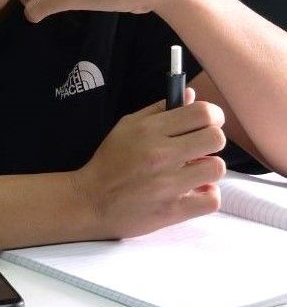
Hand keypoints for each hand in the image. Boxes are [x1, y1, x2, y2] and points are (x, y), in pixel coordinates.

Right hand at [72, 88, 226, 238]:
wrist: (90, 201)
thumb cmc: (110, 162)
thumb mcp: (127, 126)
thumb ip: (160, 109)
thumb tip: (191, 95)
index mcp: (150, 131)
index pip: (201, 113)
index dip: (213, 116)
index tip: (209, 122)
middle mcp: (160, 155)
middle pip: (215, 138)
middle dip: (212, 141)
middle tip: (200, 148)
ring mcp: (167, 185)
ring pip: (216, 168)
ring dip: (208, 169)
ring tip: (194, 172)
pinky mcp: (171, 211)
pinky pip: (211, 200)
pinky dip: (208, 196)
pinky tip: (195, 192)